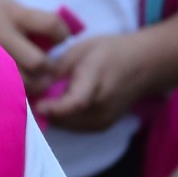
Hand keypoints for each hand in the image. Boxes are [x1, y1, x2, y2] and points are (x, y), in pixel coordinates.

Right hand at [0, 0, 71, 95]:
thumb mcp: (3, 3)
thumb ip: (28, 19)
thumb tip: (55, 36)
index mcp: (11, 14)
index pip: (51, 25)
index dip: (61, 34)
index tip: (57, 38)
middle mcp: (2, 37)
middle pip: (39, 63)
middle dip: (48, 68)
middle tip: (46, 66)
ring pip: (23, 83)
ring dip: (33, 83)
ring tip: (31, 78)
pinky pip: (4, 90)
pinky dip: (15, 90)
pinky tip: (14, 84)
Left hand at [33, 32, 154, 130]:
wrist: (144, 65)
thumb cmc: (111, 51)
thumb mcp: (81, 49)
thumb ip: (58, 68)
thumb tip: (34, 83)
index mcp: (97, 80)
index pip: (76, 102)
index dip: (54, 107)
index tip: (36, 104)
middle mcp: (102, 105)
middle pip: (67, 118)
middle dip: (46, 109)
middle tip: (33, 95)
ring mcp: (104, 120)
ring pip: (68, 125)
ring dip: (54, 115)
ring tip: (45, 97)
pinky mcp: (103, 127)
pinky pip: (75, 126)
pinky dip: (64, 118)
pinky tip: (60, 103)